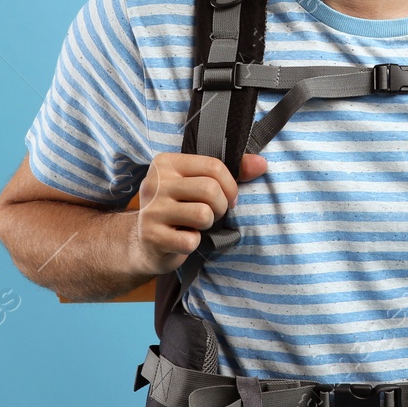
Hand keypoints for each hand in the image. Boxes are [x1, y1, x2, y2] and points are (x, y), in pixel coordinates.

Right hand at [132, 151, 266, 274]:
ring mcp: (151, 210)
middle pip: (210, 189)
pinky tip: (183, 239)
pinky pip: (190, 240)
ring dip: (208, 224)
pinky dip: (194, 243)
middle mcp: (154, 183)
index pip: (213, 166)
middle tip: (213, 214)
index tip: (229, 198)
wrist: (144, 242)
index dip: (230, 185)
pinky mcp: (151, 237)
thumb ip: (232, 171)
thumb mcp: (199, 183)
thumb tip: (262, 164)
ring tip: (197, 224)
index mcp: (166, 163)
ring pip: (203, 214)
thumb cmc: (179, 208)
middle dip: (221, 206)